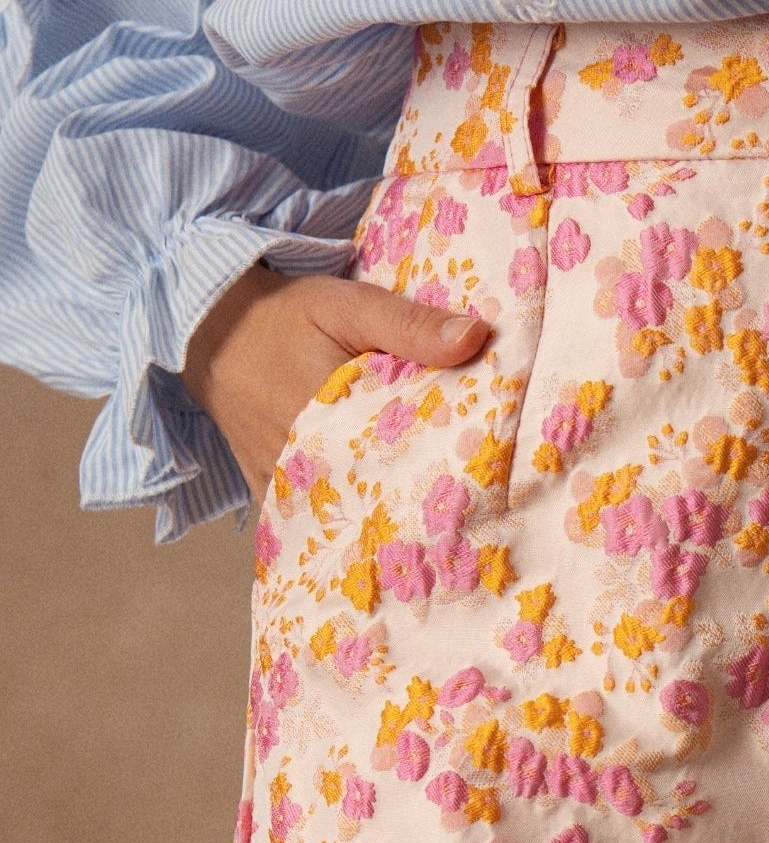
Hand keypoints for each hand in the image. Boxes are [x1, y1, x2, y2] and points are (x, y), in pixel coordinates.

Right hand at [180, 262, 494, 507]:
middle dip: (421, 503)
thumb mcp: (348, 306)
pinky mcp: (269, 490)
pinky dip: (344, 524)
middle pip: (377, 497)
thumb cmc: (284, 316)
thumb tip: (476, 338)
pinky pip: (311, 521)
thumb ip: (409, 324)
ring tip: (437, 527)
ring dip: (385, 516)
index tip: (485, 480)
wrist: (210, 329)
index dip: (445, 472)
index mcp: (326, 423)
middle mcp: (300, 466)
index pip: (401, 461)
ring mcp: (280, 486)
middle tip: (472, 509)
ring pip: (346, 516)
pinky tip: (381, 536)